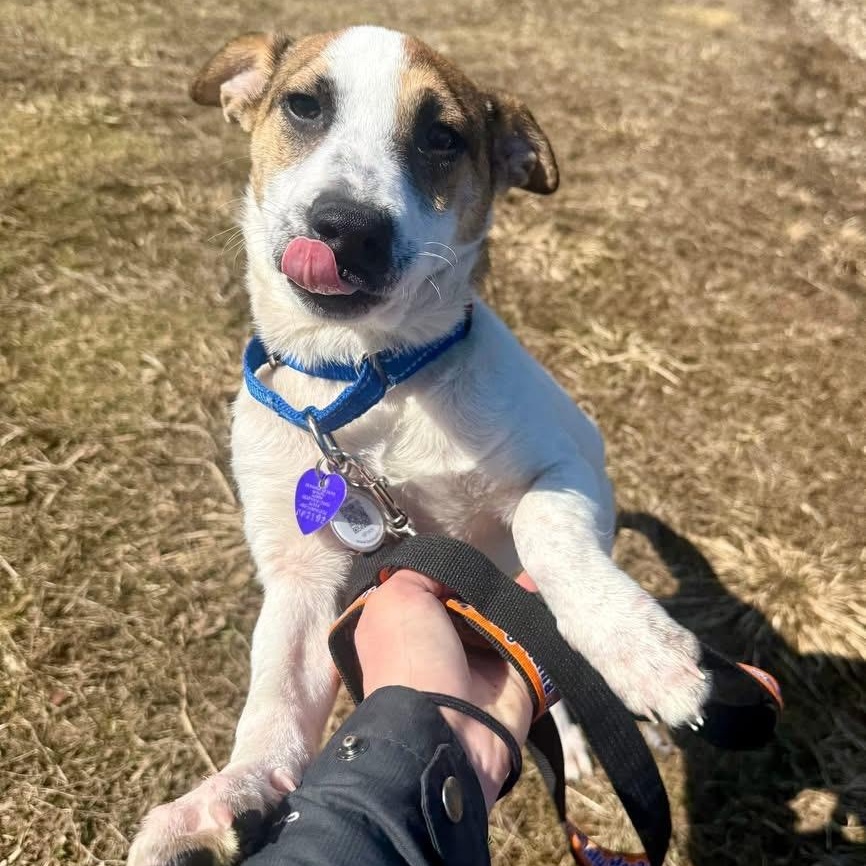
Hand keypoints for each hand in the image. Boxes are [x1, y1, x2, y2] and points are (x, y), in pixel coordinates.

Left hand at [354, 569, 534, 809]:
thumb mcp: (395, 599)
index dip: (451, 570)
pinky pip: (536, 637)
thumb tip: (450, 568)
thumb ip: (419, 572)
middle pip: (474, 598)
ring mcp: (483, 660)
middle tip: (510, 555)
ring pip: (507, 614)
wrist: (447, 728)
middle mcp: (445, 642)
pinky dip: (546, 616)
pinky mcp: (518, 675)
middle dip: (490, 579)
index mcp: (410, 627)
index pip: (434, 588)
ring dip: (522, 592)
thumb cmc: (410, 660)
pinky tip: (558, 588)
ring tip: (542, 562)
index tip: (471, 550)